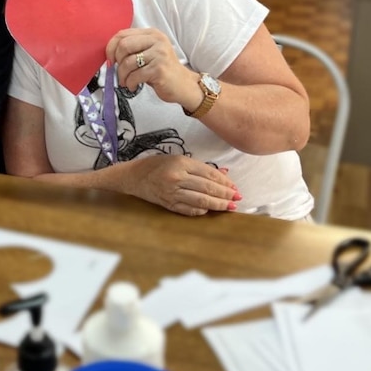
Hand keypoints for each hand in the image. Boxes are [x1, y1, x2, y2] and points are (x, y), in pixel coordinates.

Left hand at [106, 28, 197, 103]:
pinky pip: (135, 76)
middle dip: (117, 62)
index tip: (110, 60)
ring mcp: (159, 54)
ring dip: (123, 76)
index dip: (111, 47)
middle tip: (120, 72)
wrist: (183, 85)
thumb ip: (133, 48)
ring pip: (128, 63)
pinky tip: (134, 86)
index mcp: (151, 34)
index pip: (122, 34)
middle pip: (123, 46)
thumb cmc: (161, 70)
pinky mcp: (159, 69)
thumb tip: (109, 55)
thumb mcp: (148, 53)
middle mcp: (156, 41)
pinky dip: (130, 83)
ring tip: (127, 82)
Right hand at [120, 155, 239, 215]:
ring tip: (229, 207)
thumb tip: (224, 174)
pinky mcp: (168, 204)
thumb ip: (201, 167)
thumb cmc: (157, 165)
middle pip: (207, 188)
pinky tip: (209, 211)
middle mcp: (177, 178)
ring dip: (218, 205)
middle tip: (237, 198)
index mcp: (181, 163)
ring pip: (201, 201)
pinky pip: (189, 210)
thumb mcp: (179, 159)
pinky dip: (201, 211)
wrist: (133, 176)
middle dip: (225, 194)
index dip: (224, 182)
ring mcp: (172, 193)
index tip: (235, 187)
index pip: (209, 174)